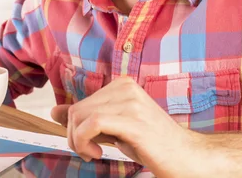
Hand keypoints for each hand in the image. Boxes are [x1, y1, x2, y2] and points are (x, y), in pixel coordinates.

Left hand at [51, 77, 202, 177]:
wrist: (186, 156)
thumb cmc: (153, 144)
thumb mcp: (115, 127)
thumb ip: (87, 118)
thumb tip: (54, 111)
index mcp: (123, 85)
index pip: (80, 103)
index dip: (74, 128)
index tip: (86, 144)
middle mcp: (126, 88)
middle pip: (77, 110)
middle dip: (74, 136)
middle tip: (89, 152)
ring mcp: (131, 102)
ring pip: (81, 116)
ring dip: (78, 141)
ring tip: (94, 153)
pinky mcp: (133, 120)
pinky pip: (92, 124)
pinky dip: (84, 141)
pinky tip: (98, 153)